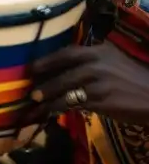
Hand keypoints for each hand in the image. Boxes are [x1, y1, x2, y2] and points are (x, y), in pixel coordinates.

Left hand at [25, 41, 148, 125]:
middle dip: (45, 82)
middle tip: (30, 90)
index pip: (67, 53)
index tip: (32, 67)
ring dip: (49, 97)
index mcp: (98, 51)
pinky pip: (75, 104)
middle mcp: (96, 64)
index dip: (48, 60)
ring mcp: (98, 83)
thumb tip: (63, 66)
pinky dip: (61, 108)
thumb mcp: (113, 60)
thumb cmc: (133, 78)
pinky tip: (53, 112)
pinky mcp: (102, 101)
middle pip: (63, 72)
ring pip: (66, 89)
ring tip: (36, 102)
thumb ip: (91, 59)